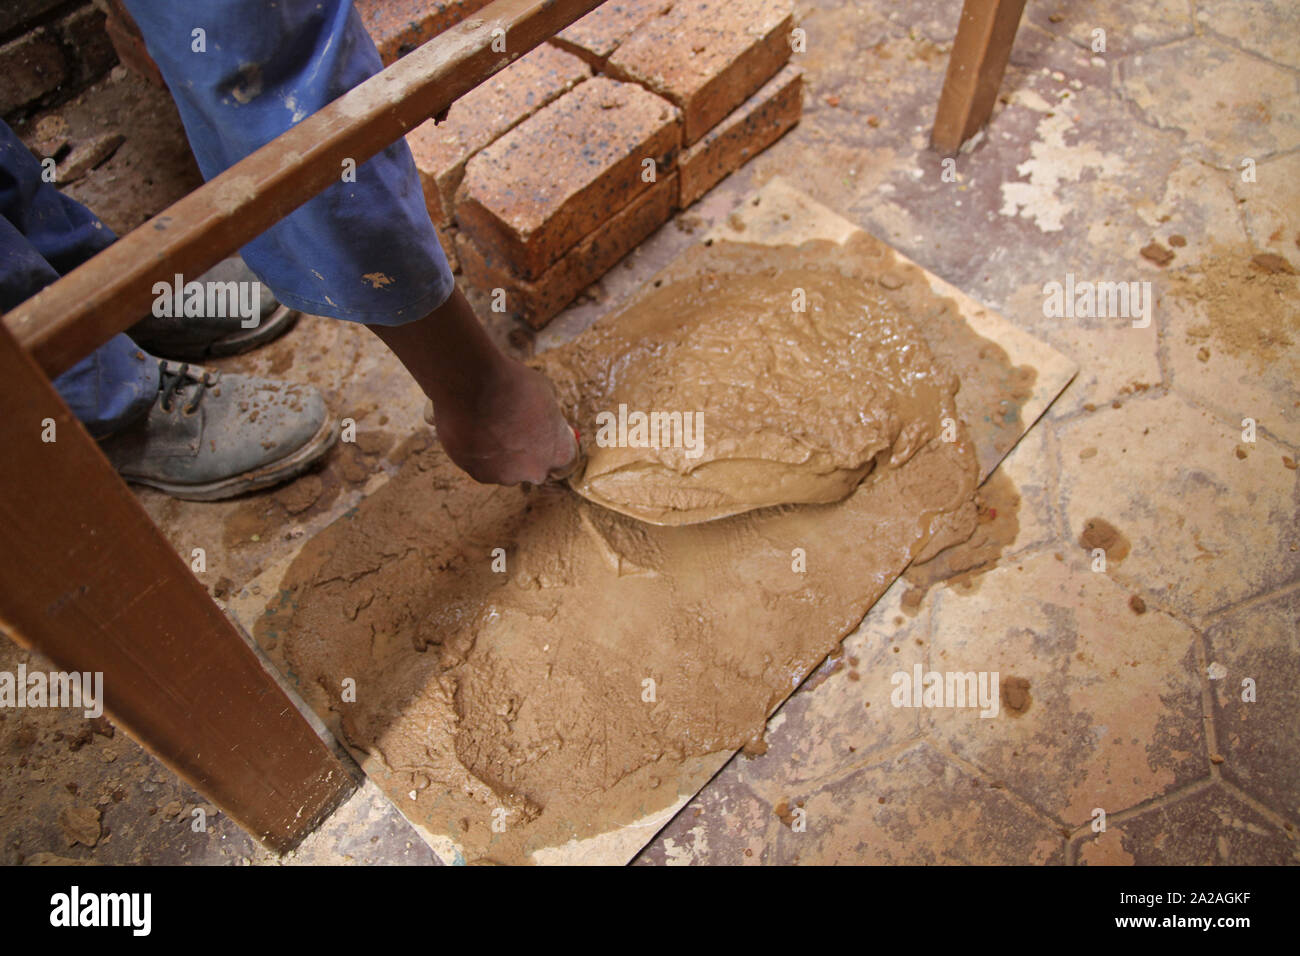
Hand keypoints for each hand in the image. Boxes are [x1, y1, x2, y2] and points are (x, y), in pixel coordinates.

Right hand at [427, 360, 577, 485]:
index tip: (544, 434)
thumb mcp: (546, 393)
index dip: (553, 445)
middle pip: (534, 468)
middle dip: (526, 454)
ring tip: (488, 427)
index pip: (565, 459)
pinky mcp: (479, 474)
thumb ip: (547, 415)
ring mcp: (506, 476)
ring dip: (500, 455)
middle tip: (513, 431)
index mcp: (560, 453)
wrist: (475, 387)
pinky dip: (479, 454)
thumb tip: (543, 416)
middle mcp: (536, 471)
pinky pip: (482, 466)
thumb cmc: (516, 385)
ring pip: (505, 470)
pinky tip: (474, 432)